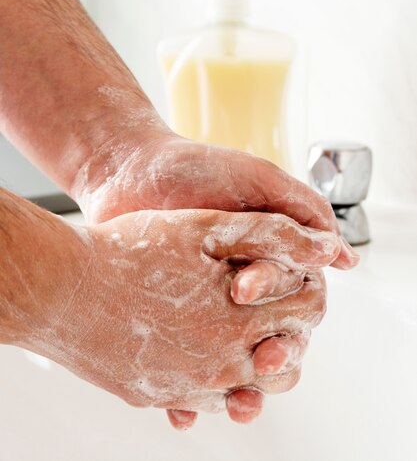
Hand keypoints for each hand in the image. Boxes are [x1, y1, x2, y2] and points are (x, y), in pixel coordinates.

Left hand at [72, 131, 357, 427]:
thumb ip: (302, 210)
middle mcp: (244, 282)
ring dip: (239, 386)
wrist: (129, 170)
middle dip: (273, 356)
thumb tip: (346, 257)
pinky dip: (189, 391)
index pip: (299, 298)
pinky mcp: (172, 315)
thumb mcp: (257, 178)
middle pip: (273, 334)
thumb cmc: (196, 168)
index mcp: (270, 254)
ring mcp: (206, 301)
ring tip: (236, 404)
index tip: (265, 319)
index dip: (292, 315)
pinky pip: (186, 362)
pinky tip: (184, 407)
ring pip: (234, 357)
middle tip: (261, 365)